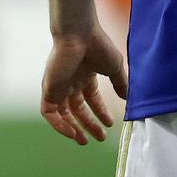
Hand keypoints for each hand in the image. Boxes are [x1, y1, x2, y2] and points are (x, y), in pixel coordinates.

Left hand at [40, 27, 127, 145]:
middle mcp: (70, 82)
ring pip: (62, 114)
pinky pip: (49, 112)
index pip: (91, 99)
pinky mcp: (49, 89)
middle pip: (77, 109)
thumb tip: (127, 99)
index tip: (110, 124)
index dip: (100, 113)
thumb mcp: (114, 68)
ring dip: (73, 128)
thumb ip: (120, 84)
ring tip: (84, 141)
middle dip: (88, 124)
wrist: (79, 35)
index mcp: (84, 76)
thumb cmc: (97, 46)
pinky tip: (72, 133)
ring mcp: (59, 86)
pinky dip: (58, 125)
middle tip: (100, 138)